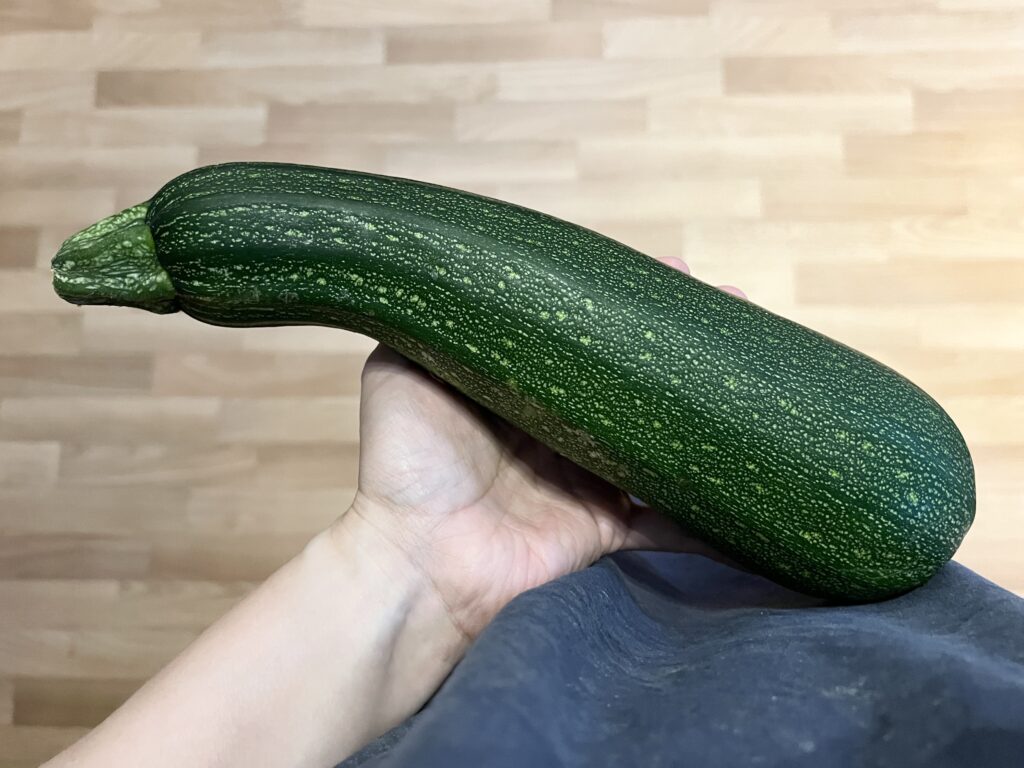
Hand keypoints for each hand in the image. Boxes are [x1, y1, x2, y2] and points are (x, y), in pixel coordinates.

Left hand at [341, 258, 746, 639]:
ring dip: (703, 410)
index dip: (627, 306)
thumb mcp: (403, 369)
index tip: (673, 271)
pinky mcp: (605, 529)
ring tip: (746, 370)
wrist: (417, 561)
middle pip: (632, 382)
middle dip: (682, 349)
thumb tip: (457, 271)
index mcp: (520, 388)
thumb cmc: (405, 464)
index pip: (584, 337)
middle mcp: (559, 430)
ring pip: (659, 440)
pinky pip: (669, 521)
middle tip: (732, 307)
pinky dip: (709, 509)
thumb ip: (431, 322)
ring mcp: (586, 481)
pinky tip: (747, 471)